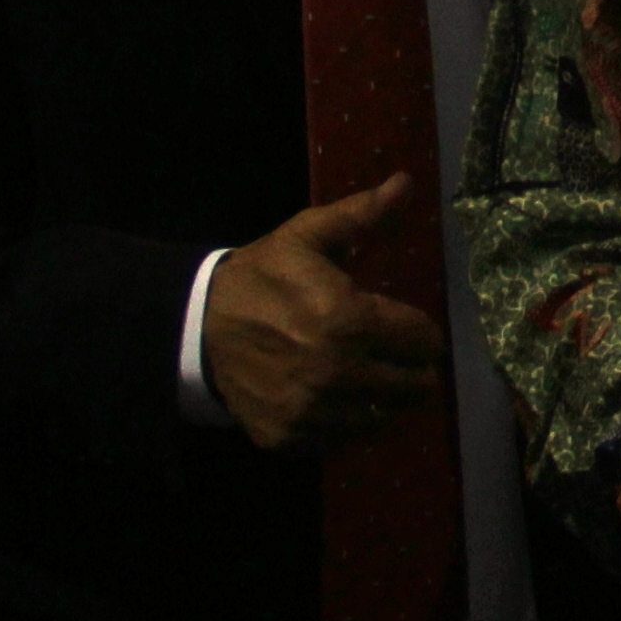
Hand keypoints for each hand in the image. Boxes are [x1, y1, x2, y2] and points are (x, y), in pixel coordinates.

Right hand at [200, 174, 446, 453]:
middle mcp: (337, 372)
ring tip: (365, 375)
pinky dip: (348, 422)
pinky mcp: (291, 437)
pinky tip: (334, 397)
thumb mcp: (307, 236)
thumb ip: (362, 214)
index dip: (421, 332)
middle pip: (415, 386)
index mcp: (349, 319)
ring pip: (386, 417)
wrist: (196, 325)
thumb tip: (406, 182)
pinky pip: (345, 439)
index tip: (406, 327)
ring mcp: (313, 411)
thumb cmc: (262, 276)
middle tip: (392, 355)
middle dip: (411, 368)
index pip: (424, 342)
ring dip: (383, 397)